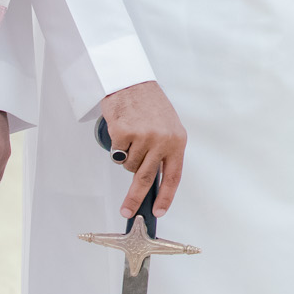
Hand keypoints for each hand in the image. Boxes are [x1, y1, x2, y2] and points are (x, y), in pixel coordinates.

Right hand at [100, 80, 186, 217]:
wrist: (132, 82)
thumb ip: (164, 153)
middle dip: (134, 198)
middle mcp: (162, 140)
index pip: (173, 176)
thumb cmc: (150, 106)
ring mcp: (143, 136)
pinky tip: (122, 130)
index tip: (158, 211)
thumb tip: (155, 182)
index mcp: (177, 141)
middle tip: (127, 211)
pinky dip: (117, 147)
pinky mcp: (124, 133)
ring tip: (131, 138)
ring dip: (126, 158)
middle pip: (146, 178)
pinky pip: (117, 154)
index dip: (166, 197)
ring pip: (128, 166)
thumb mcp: (167, 128)